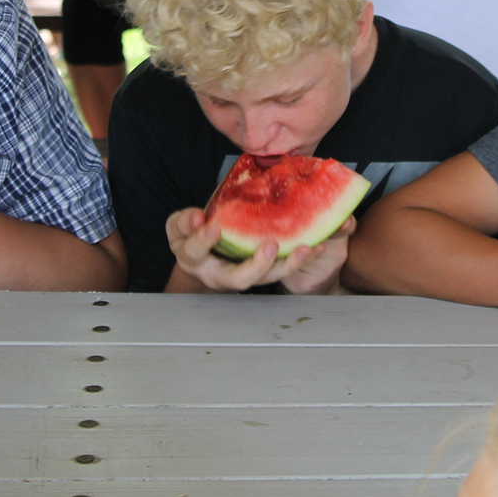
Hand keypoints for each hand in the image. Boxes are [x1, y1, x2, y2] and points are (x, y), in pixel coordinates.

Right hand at [166, 208, 351, 293]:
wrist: (203, 254)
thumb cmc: (191, 236)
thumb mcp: (179, 227)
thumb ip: (184, 222)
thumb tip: (198, 218)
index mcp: (195, 261)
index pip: (196, 253)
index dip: (203, 241)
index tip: (213, 226)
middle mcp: (221, 275)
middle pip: (240, 278)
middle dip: (257, 265)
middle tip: (269, 246)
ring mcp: (245, 275)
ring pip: (267, 278)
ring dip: (288, 265)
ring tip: (306, 249)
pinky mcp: (263, 271)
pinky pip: (282, 268)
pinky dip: (301, 259)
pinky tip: (318, 245)